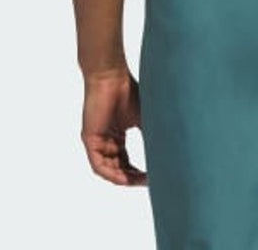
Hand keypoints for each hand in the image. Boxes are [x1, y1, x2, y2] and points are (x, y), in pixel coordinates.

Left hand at [80, 69, 147, 185]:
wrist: (111, 76)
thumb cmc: (127, 91)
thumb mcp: (143, 118)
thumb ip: (151, 135)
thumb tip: (168, 152)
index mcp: (117, 136)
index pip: (126, 162)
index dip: (139, 172)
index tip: (154, 176)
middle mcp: (106, 142)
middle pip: (118, 169)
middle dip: (133, 178)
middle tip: (149, 181)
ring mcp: (97, 142)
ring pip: (108, 170)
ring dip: (124, 178)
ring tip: (140, 181)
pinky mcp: (89, 140)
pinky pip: (98, 165)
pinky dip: (111, 174)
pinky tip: (125, 177)